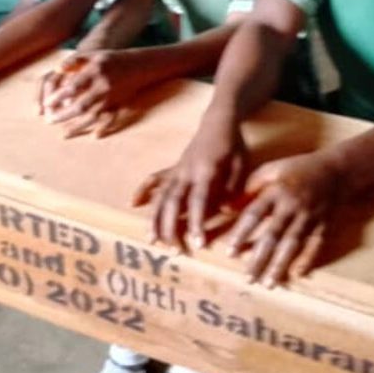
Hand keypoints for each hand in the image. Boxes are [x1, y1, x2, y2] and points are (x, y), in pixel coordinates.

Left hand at [39, 50, 144, 138]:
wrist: (137, 65)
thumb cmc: (108, 60)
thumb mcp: (91, 55)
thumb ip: (73, 61)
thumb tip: (56, 70)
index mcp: (94, 71)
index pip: (72, 87)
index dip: (58, 97)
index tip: (46, 104)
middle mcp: (103, 86)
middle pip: (81, 106)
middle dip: (63, 116)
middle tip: (49, 121)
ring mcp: (112, 97)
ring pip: (93, 116)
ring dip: (78, 126)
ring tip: (64, 133)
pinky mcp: (119, 105)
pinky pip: (110, 119)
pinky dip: (103, 128)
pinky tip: (94, 135)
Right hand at [133, 124, 246, 248]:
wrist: (218, 121)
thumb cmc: (232, 145)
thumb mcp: (241, 164)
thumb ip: (233, 187)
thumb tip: (224, 211)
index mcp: (206, 171)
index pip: (198, 201)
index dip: (196, 222)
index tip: (197, 243)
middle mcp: (186, 172)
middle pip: (173, 202)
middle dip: (171, 227)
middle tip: (173, 251)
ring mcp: (177, 170)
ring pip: (161, 195)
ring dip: (155, 217)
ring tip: (151, 240)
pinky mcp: (173, 168)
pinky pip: (155, 179)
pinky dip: (143, 190)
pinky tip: (132, 203)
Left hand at [226, 153, 340, 286]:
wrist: (336, 171)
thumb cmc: (297, 170)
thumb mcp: (271, 170)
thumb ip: (250, 187)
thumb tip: (228, 208)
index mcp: (276, 190)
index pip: (254, 214)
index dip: (241, 233)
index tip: (229, 252)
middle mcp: (292, 206)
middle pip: (273, 235)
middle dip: (259, 258)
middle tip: (247, 278)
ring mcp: (310, 217)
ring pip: (292, 244)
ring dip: (280, 265)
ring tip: (268, 284)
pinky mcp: (324, 226)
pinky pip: (316, 246)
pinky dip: (308, 260)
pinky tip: (297, 275)